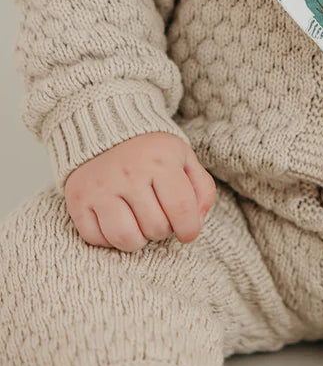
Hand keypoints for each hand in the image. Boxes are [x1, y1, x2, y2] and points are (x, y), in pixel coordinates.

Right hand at [65, 131, 216, 251]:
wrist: (106, 126)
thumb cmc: (151, 150)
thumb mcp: (183, 158)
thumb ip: (201, 188)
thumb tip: (197, 222)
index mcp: (161, 160)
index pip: (182, 210)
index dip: (189, 229)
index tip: (187, 232)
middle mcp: (130, 173)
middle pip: (155, 228)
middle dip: (162, 229)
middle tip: (158, 214)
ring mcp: (101, 186)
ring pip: (125, 239)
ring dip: (137, 239)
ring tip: (139, 221)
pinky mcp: (78, 198)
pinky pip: (96, 239)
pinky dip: (108, 238)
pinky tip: (116, 219)